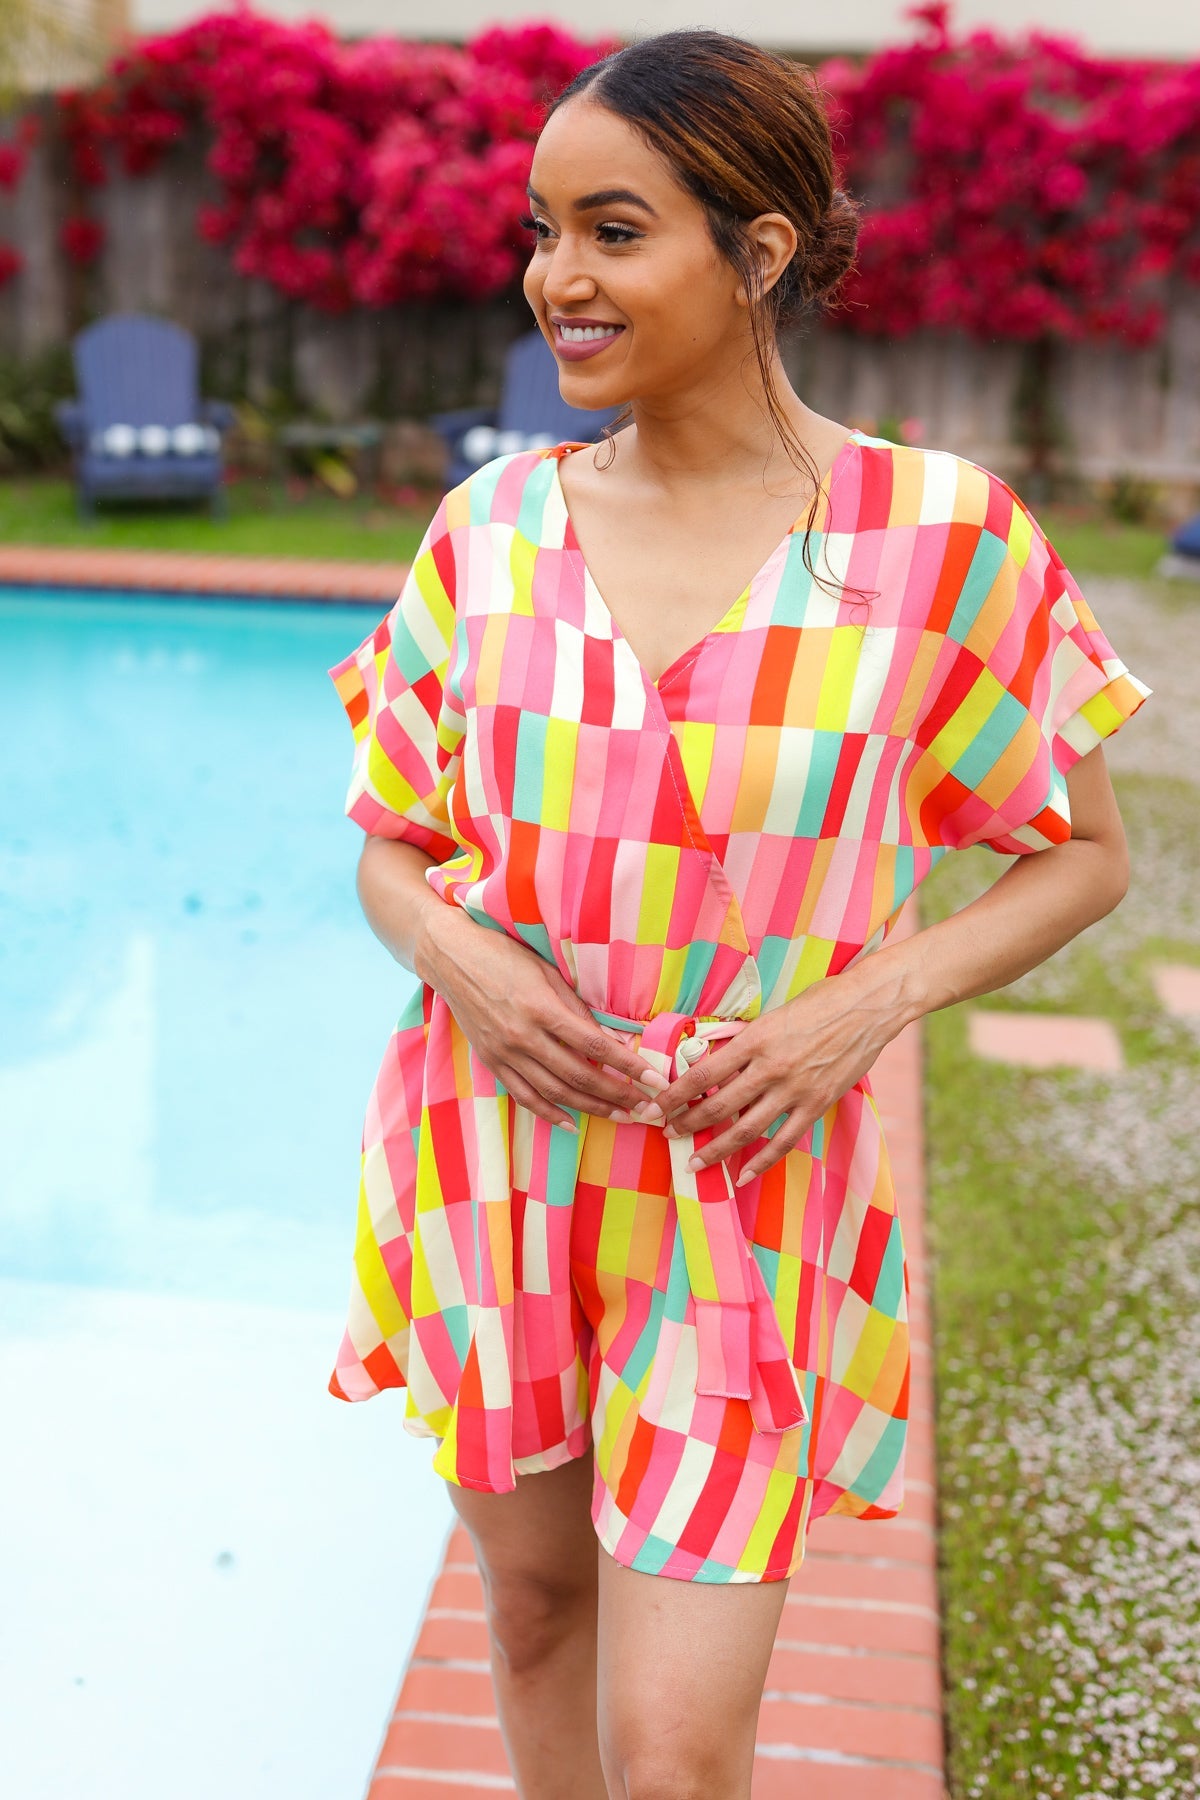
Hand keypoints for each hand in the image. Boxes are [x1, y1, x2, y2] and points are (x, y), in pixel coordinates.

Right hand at [417, 903, 668, 1130]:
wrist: (451, 957)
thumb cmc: (504, 955)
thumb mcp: (547, 972)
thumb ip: (577, 1008)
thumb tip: (611, 1039)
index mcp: (541, 1008)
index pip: (596, 1047)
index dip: (629, 1067)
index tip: (655, 1080)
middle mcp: (522, 1036)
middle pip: (579, 1076)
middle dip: (618, 1096)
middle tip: (647, 1108)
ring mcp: (504, 1053)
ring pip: (554, 1092)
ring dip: (591, 1109)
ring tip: (621, 1116)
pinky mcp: (491, 1062)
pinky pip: (523, 1095)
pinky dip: (548, 1113)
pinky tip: (572, 1124)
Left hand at [654, 964, 908, 1183]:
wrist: (870, 1006)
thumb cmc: (821, 1000)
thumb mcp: (774, 1014)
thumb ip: (746, 1040)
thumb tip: (714, 1059)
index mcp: (755, 1039)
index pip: (702, 1074)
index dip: (675, 1094)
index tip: (658, 1105)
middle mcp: (771, 1067)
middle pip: (718, 1105)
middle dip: (687, 1123)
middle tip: (667, 1133)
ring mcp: (795, 1090)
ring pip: (745, 1129)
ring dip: (715, 1149)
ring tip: (694, 1161)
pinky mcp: (817, 1105)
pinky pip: (783, 1141)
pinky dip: (761, 1161)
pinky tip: (743, 1173)